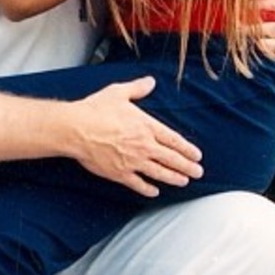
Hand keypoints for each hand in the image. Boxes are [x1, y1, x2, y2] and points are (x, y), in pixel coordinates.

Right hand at [69, 77, 202, 197]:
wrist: (76, 129)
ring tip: (184, 181)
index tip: (196, 155)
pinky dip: (147, 189)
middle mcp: (143, 145)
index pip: (173, 140)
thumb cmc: (95, 110)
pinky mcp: (119, 173)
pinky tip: (154, 192)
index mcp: (146, 126)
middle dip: (187, 166)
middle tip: (198, 172)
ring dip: (174, 178)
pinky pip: (138, 184)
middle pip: (171, 159)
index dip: (187, 148)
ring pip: (159, 173)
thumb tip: (150, 82)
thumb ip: (137, 88)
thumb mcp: (118, 92)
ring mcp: (132, 161)